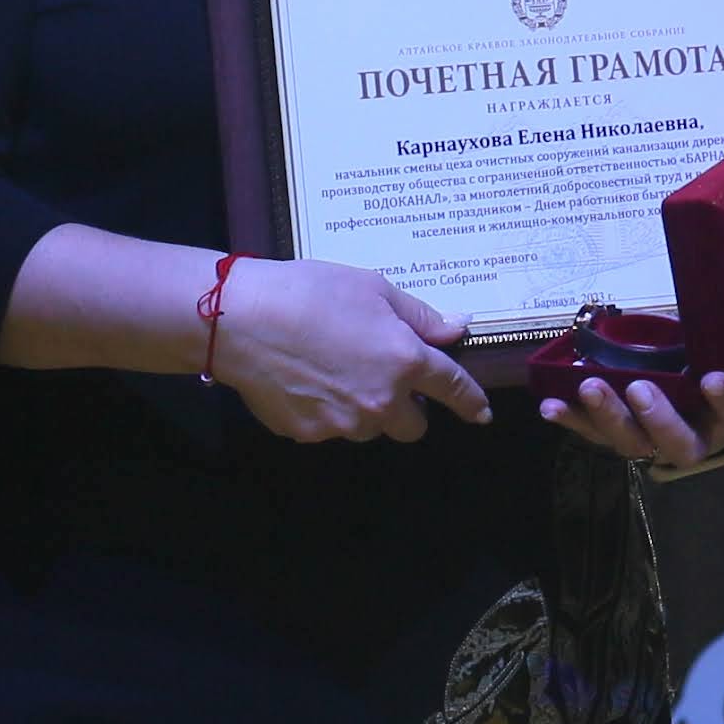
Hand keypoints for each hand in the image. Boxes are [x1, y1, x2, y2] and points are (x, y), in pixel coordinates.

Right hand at [204, 258, 490, 443]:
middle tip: (382, 376)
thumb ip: (419, 316)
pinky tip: (306, 380)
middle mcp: (381, 401)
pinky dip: (327, 411)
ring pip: (370, 428)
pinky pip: (330, 428)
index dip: (470, 402)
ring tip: (335, 371)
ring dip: (366, 410)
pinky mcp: (309, 434)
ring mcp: (343, 423)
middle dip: (406, 408)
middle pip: (413, 426)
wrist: (242, 319)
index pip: (453, 389)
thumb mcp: (373, 289)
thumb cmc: (311, 292)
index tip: (481, 413)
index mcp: (405, 362)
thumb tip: (457, 328)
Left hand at [540, 370, 723, 470]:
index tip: (712, 378)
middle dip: (656, 417)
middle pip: (675, 443)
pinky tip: (550, 405)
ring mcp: (647, 441)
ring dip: (606, 416)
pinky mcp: (614, 435)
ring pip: (629, 441)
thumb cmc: (712, 367)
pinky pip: (592, 432)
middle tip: (640, 388)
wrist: (686, 393)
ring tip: (588, 387)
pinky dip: (571, 419)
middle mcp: (689, 438)